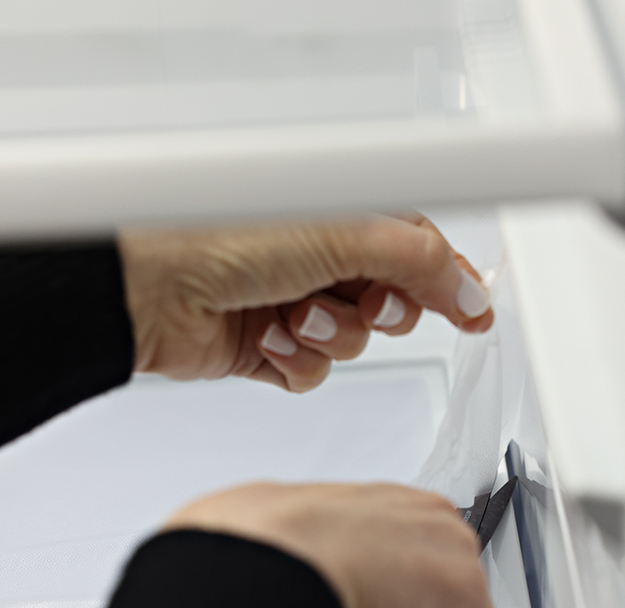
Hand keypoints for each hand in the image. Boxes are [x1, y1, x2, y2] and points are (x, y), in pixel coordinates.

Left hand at [117, 214, 492, 393]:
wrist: (149, 288)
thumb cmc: (223, 235)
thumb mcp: (342, 235)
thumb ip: (418, 264)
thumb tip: (468, 288)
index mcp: (341, 217)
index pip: (415, 250)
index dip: (448, 281)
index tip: (475, 311)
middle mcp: (317, 258)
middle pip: (391, 303)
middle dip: (380, 311)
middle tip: (362, 302)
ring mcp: (293, 305)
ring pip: (352, 343)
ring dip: (331, 337)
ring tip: (295, 317)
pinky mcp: (267, 348)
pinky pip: (312, 373)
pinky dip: (298, 364)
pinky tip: (273, 344)